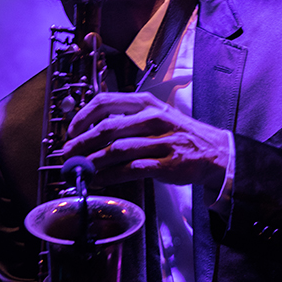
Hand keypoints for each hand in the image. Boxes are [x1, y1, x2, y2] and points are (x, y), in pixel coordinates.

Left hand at [63, 91, 230, 193]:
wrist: (213, 151)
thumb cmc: (180, 134)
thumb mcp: (156, 115)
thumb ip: (127, 119)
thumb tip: (93, 131)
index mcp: (146, 103)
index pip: (106, 102)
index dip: (83, 117)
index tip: (72, 131)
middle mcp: (152, 119)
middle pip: (107, 128)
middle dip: (82, 143)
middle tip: (68, 154)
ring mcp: (161, 141)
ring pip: (117, 150)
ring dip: (93, 161)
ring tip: (80, 169)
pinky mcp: (166, 163)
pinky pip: (131, 169)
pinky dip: (111, 176)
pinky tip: (99, 179)